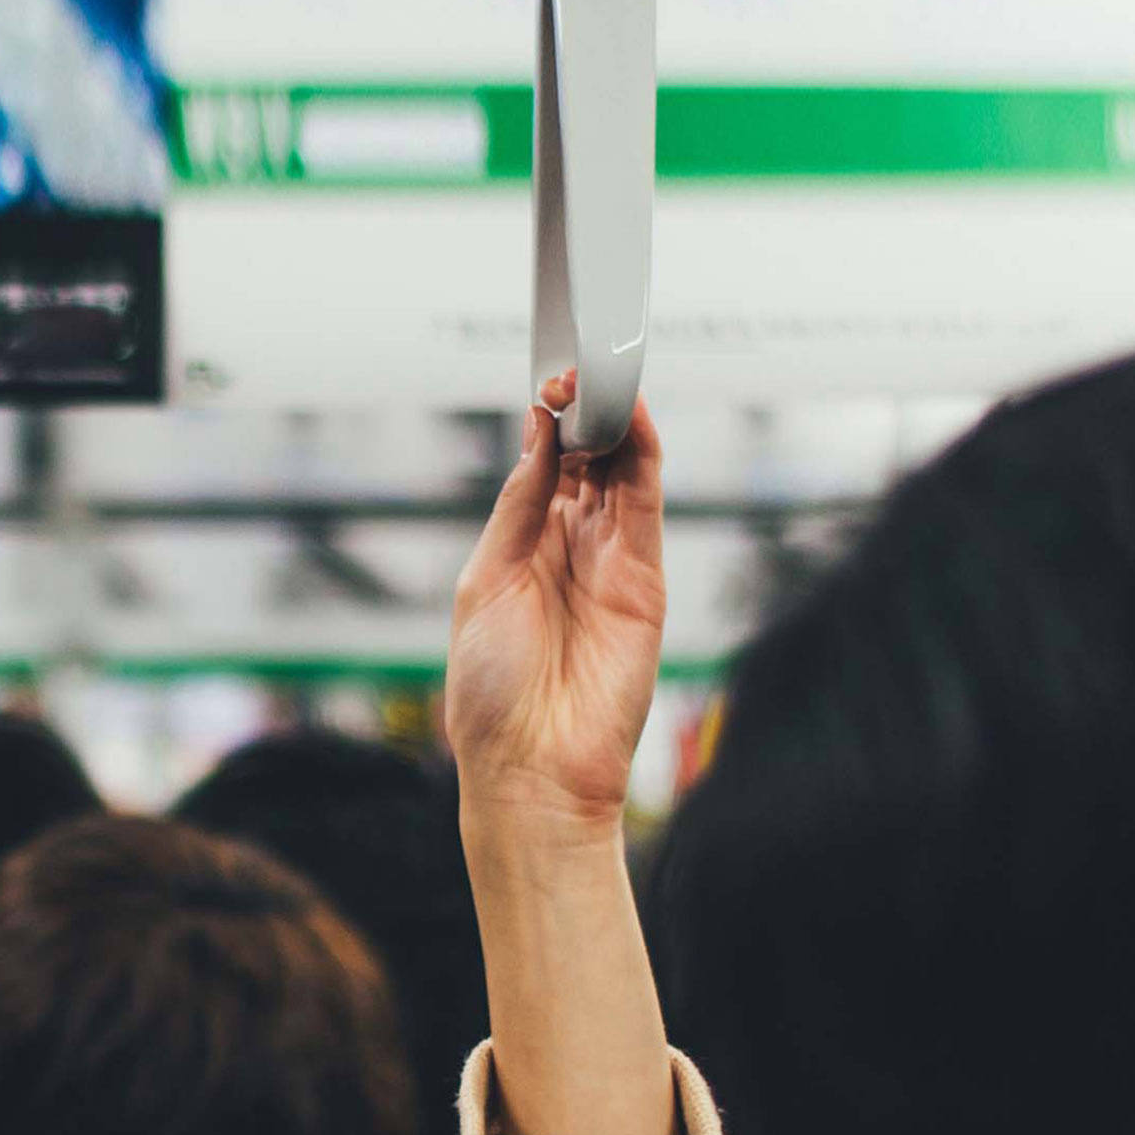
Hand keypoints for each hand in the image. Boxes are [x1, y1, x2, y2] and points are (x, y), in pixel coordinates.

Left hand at [445, 376, 665, 840]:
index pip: (543, 466)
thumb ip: (520, 505)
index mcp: (520, 550)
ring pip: (621, 471)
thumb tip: (537, 431)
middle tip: (575, 369)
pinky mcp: (646, 577)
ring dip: (614, 421)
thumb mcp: (486, 581)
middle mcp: (568, 549)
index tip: (545, 381)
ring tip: (600, 378)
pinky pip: (648, 502)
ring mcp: (610, 561)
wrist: (533, 765)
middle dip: (582, 411)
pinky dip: (644, 453)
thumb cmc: (492, 692)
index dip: (546, 422)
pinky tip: (630, 415)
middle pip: (587, 459)